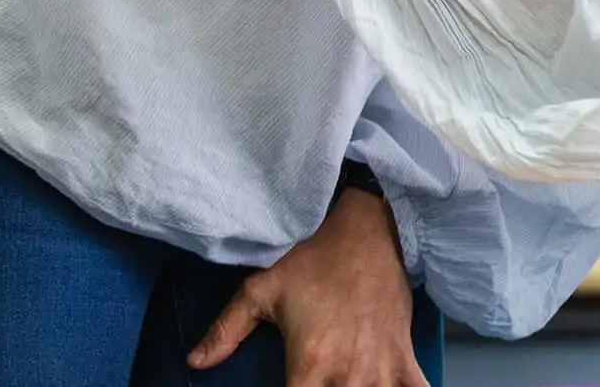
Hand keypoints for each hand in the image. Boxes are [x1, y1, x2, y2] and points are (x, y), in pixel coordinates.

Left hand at [190, 189, 427, 386]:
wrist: (369, 228)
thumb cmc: (313, 257)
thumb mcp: (261, 289)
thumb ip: (225, 330)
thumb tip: (194, 361)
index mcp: (309, 364)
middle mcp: (347, 374)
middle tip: (314, 381)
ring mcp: (380, 368)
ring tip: (346, 385)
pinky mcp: (405, 357)